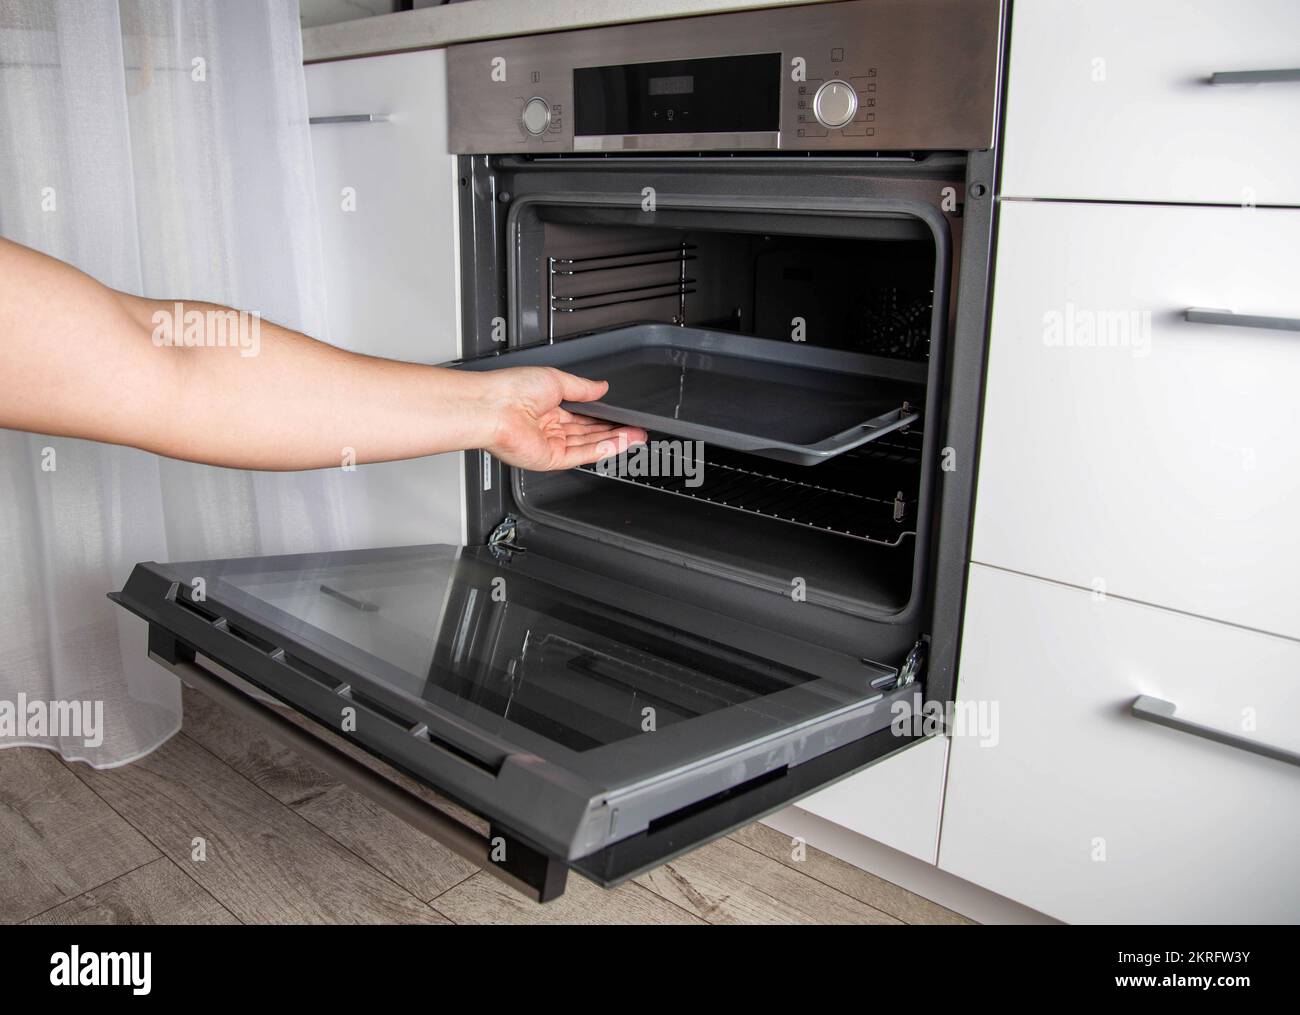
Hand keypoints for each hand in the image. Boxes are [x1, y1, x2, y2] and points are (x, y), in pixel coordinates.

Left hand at [480, 366, 646, 470]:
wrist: (494, 407)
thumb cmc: (511, 389)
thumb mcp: (556, 379)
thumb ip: (582, 387)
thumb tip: (601, 387)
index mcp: (546, 407)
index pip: (582, 415)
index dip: (604, 417)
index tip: (623, 416)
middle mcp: (547, 427)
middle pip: (588, 432)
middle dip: (614, 431)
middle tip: (637, 429)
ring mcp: (548, 444)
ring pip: (588, 445)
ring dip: (614, 441)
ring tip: (636, 437)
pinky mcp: (549, 459)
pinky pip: (581, 455)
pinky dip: (601, 450)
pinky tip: (618, 444)